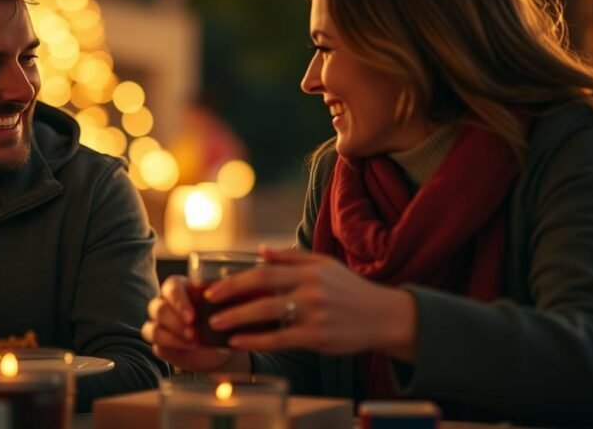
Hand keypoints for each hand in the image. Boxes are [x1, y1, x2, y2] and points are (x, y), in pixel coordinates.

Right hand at [141, 275, 249, 373]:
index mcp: (180, 287)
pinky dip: (170, 347)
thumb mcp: (225, 304)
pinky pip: (155, 344)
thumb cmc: (222, 318)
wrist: (220, 347)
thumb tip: (224, 288)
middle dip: (175, 323)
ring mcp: (159, 324)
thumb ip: (222, 295)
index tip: (193, 317)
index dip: (179, 302)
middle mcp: (165, 303)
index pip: (171, 287)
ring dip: (172, 337)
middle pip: (158, 308)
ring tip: (193, 343)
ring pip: (152, 327)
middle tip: (194, 334)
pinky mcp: (159, 343)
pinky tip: (187, 349)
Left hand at [204, 247, 417, 360]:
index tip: (214, 287)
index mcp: (309, 270)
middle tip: (208, 305)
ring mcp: (314, 313)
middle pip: (262, 289)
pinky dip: (256, 340)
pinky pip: (280, 338)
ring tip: (217, 324)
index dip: (236, 278)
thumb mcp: (325, 265)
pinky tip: (238, 342)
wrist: (383, 316)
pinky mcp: (318, 337)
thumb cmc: (350, 290)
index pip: (264, 270)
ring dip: (238, 319)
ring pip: (268, 314)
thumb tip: (261, 251)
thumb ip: (292, 257)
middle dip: (230, 296)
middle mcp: (310, 289)